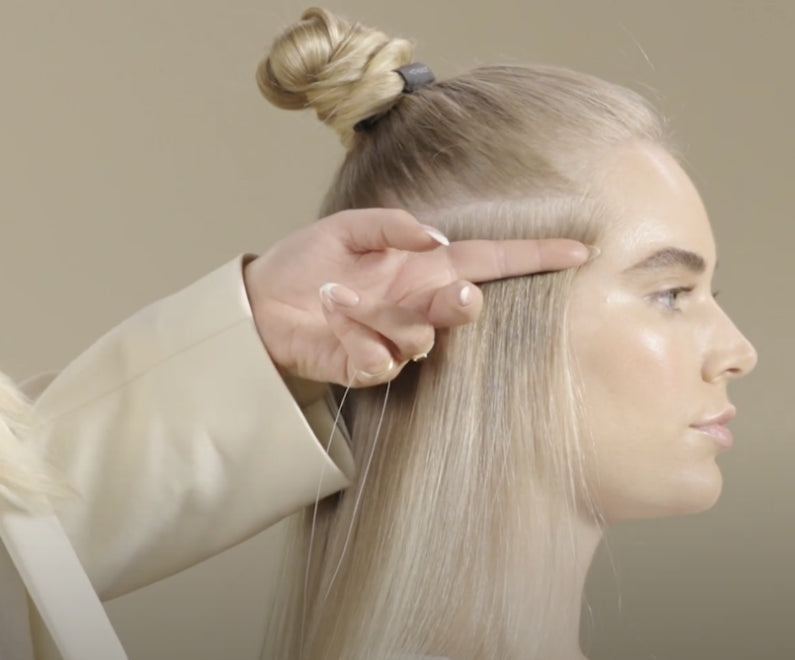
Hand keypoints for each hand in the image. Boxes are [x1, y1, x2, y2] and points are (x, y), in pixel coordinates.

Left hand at [243, 209, 588, 387]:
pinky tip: (327, 314)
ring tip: (333, 293)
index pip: (489, 261)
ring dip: (374, 312)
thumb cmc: (308, 262)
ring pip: (417, 336)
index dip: (533, 256)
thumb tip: (435, 238)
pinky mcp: (367, 367)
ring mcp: (395, 338)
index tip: (578, 249)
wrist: (262, 302)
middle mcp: (418, 304)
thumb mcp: (347, 228)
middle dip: (462, 303)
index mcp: (422, 267)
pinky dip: (350, 333)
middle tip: (457, 293)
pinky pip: (377, 359)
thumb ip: (392, 225)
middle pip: (464, 307)